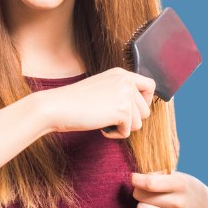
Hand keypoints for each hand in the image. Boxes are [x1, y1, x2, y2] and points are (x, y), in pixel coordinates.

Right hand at [35, 67, 155, 139]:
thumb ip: (120, 93)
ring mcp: (125, 94)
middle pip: (146, 110)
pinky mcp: (122, 110)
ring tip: (102, 120)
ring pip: (139, 123)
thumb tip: (140, 109)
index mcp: (121, 73)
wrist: (58, 107)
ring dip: (121, 127)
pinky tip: (100, 125)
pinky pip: (127, 132)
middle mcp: (126, 80)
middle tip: (109, 117)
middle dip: (130, 120)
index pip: (150, 86)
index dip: (145, 101)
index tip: (131, 110)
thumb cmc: (75, 102)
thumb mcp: (102, 89)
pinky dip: (114, 134)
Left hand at [131, 171, 207, 207]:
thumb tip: (136, 180)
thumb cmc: (183, 186)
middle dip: (138, 191)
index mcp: (180, 184)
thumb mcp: (176, 175)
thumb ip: (156, 175)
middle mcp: (179, 202)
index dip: (136, 180)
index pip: (149, 184)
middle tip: (144, 190)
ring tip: (150, 202)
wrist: (203, 207)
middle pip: (141, 197)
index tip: (133, 178)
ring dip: (142, 204)